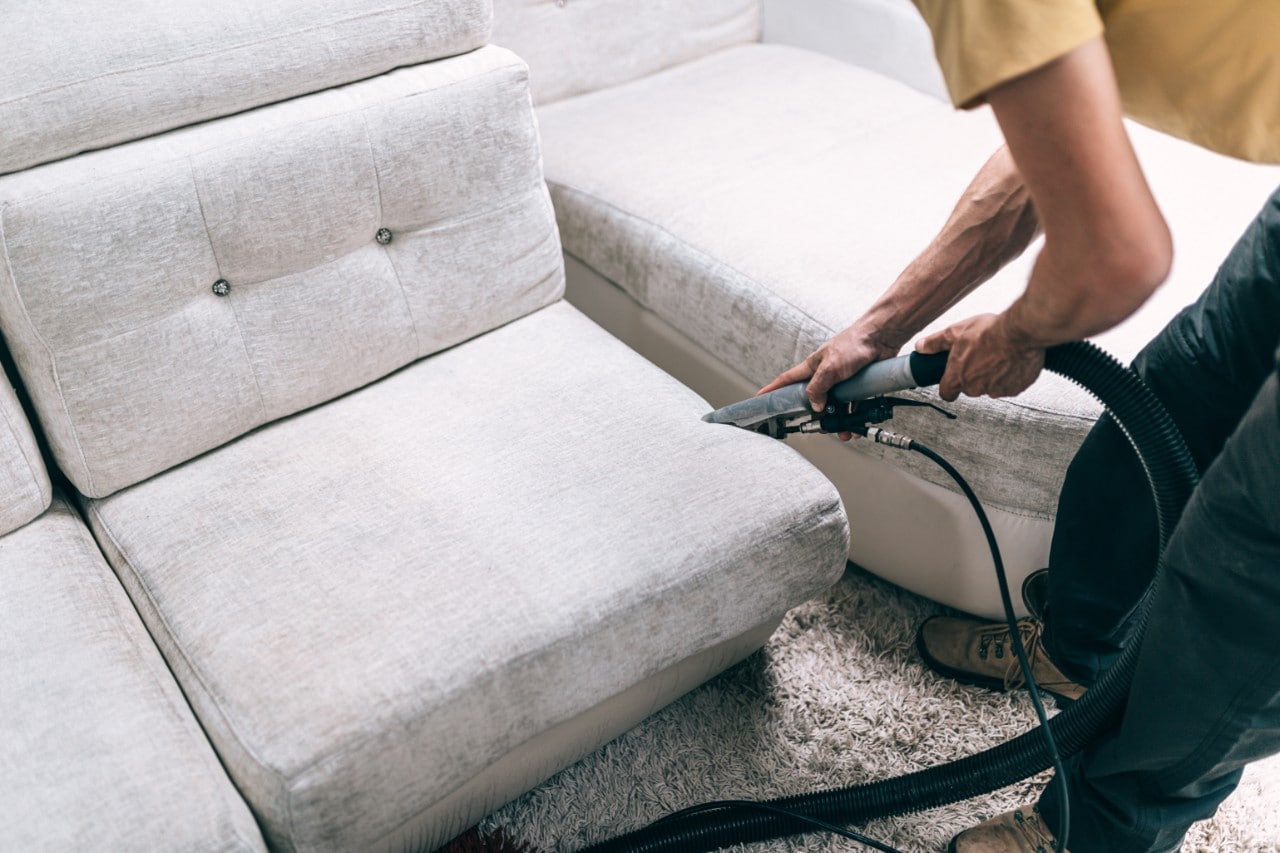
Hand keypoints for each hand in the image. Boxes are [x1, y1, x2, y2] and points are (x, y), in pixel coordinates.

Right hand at [759, 324, 902, 439]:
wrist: (882, 337)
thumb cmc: (854, 343)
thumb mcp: (830, 367)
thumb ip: (818, 387)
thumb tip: (814, 406)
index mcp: (812, 367)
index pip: (787, 380)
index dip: (773, 389)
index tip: (762, 398)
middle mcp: (825, 375)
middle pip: (813, 399)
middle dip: (815, 415)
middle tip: (818, 426)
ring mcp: (841, 380)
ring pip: (835, 406)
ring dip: (839, 419)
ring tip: (843, 430)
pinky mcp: (857, 385)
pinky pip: (852, 405)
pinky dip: (854, 415)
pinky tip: (857, 423)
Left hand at [916, 313, 1043, 401]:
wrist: (1021, 332)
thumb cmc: (990, 332)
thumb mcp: (956, 332)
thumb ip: (936, 343)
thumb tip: (921, 347)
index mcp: (958, 377)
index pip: (946, 393)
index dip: (948, 387)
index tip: (951, 381)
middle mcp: (976, 388)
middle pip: (969, 387)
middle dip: (973, 375)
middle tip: (979, 356)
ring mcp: (996, 390)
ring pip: (990, 386)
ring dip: (992, 375)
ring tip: (997, 355)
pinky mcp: (1015, 388)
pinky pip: (1009, 385)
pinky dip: (1009, 375)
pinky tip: (1010, 360)